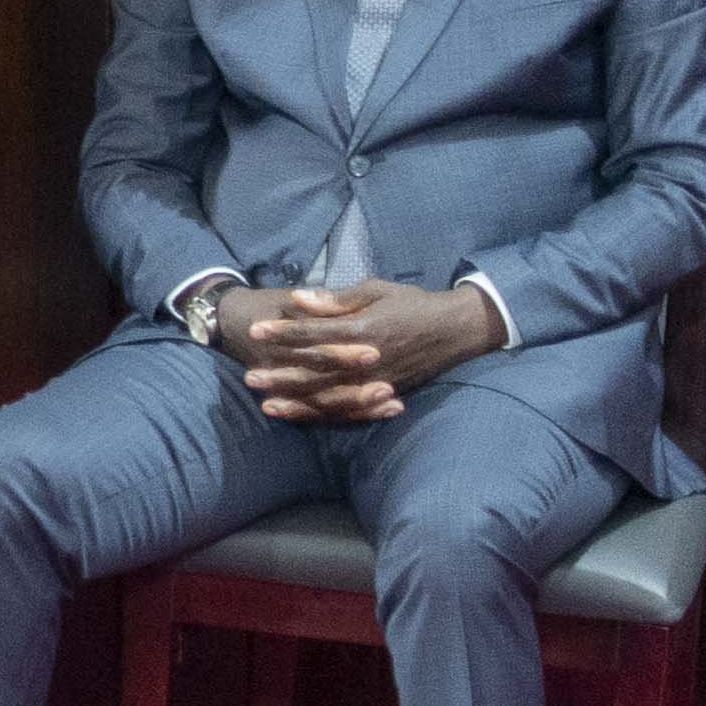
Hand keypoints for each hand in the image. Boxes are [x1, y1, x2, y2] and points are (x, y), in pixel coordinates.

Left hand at [232, 278, 496, 424]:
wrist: (456, 329)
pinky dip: (321, 414)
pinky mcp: (384, 394)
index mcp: (367, 329)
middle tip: (249, 377)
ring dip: (297, 401)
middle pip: (319, 370)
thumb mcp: (377, 291)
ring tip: (264, 403)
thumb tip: (298, 298)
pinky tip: (296, 415)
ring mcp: (378, 380)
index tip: (256, 330)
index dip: (285, 332)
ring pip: (331, 396)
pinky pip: (349, 410)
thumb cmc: (412, 304)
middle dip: (282, 374)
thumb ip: (338, 298)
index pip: (318, 333)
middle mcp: (370, 359)